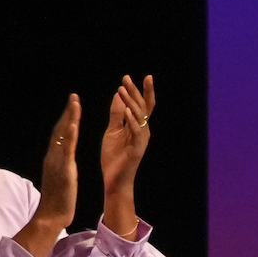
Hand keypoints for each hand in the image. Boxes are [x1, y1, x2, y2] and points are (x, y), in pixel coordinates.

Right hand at [24, 95, 81, 256]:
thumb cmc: (59, 200)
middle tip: (74, 96)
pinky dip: (68, 136)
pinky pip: (66, 150)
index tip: (73, 105)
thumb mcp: (62, 177)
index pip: (61, 134)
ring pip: (62, 136)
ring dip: (69, 118)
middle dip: (67, 112)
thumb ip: (62, 164)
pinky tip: (73, 124)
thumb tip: (64, 156)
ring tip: (75, 103)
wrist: (52, 215)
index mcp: (55, 158)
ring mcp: (57, 162)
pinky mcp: (63, 169)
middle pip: (60, 129)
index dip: (67, 119)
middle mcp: (53, 156)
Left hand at [97, 74, 155, 235]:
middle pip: (143, 107)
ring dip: (131, 101)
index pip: (143, 106)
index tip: (144, 76)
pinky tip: (125, 109)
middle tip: (126, 78)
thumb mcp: (112, 131)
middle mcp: (143, 131)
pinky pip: (136, 131)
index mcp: (138, 126)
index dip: (144, 91)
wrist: (114, 180)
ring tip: (122, 89)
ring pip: (139, 117)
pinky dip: (131, 119)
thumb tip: (118, 94)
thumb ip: (116, 114)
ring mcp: (141, 140)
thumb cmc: (114, 157)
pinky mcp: (137, 149)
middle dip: (135, 91)